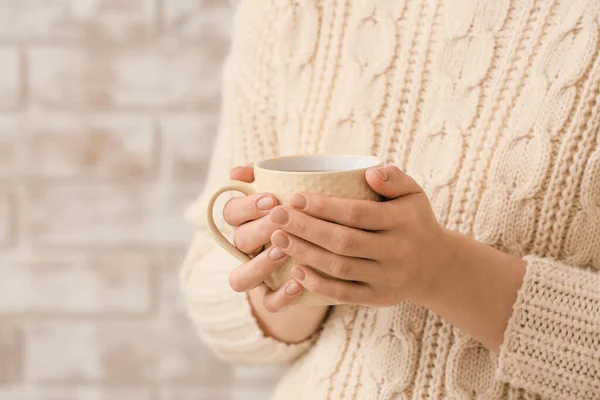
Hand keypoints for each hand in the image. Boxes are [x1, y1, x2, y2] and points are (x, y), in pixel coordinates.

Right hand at [223, 165, 304, 311]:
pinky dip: (281, 297)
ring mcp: (257, 275)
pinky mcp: (273, 297)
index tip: (271, 198)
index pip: (231, 211)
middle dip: (260, 229)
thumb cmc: (303, 210)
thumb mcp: (290, 189)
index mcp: (246, 221)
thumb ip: (266, 175)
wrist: (324, 250)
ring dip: (260, 264)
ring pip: (242, 277)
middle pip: (239, 239)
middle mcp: (246, 248)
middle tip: (282, 220)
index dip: (247, 206)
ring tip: (283, 252)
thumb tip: (237, 172)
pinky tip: (298, 283)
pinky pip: (269, 303)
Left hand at [268, 165, 456, 305]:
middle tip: (276, 216)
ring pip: (340, 268)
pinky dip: (318, 284)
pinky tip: (295, 270)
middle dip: (305, 229)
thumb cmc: (414, 221)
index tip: (295, 198)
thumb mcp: (413, 194)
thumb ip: (393, 178)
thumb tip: (368, 172)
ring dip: (305, 254)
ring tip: (278, 239)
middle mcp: (397, 251)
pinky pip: (344, 294)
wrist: (436, 266)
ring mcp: (388, 278)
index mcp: (404, 221)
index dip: (324, 207)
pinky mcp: (379, 298)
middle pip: (343, 242)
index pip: (358, 214)